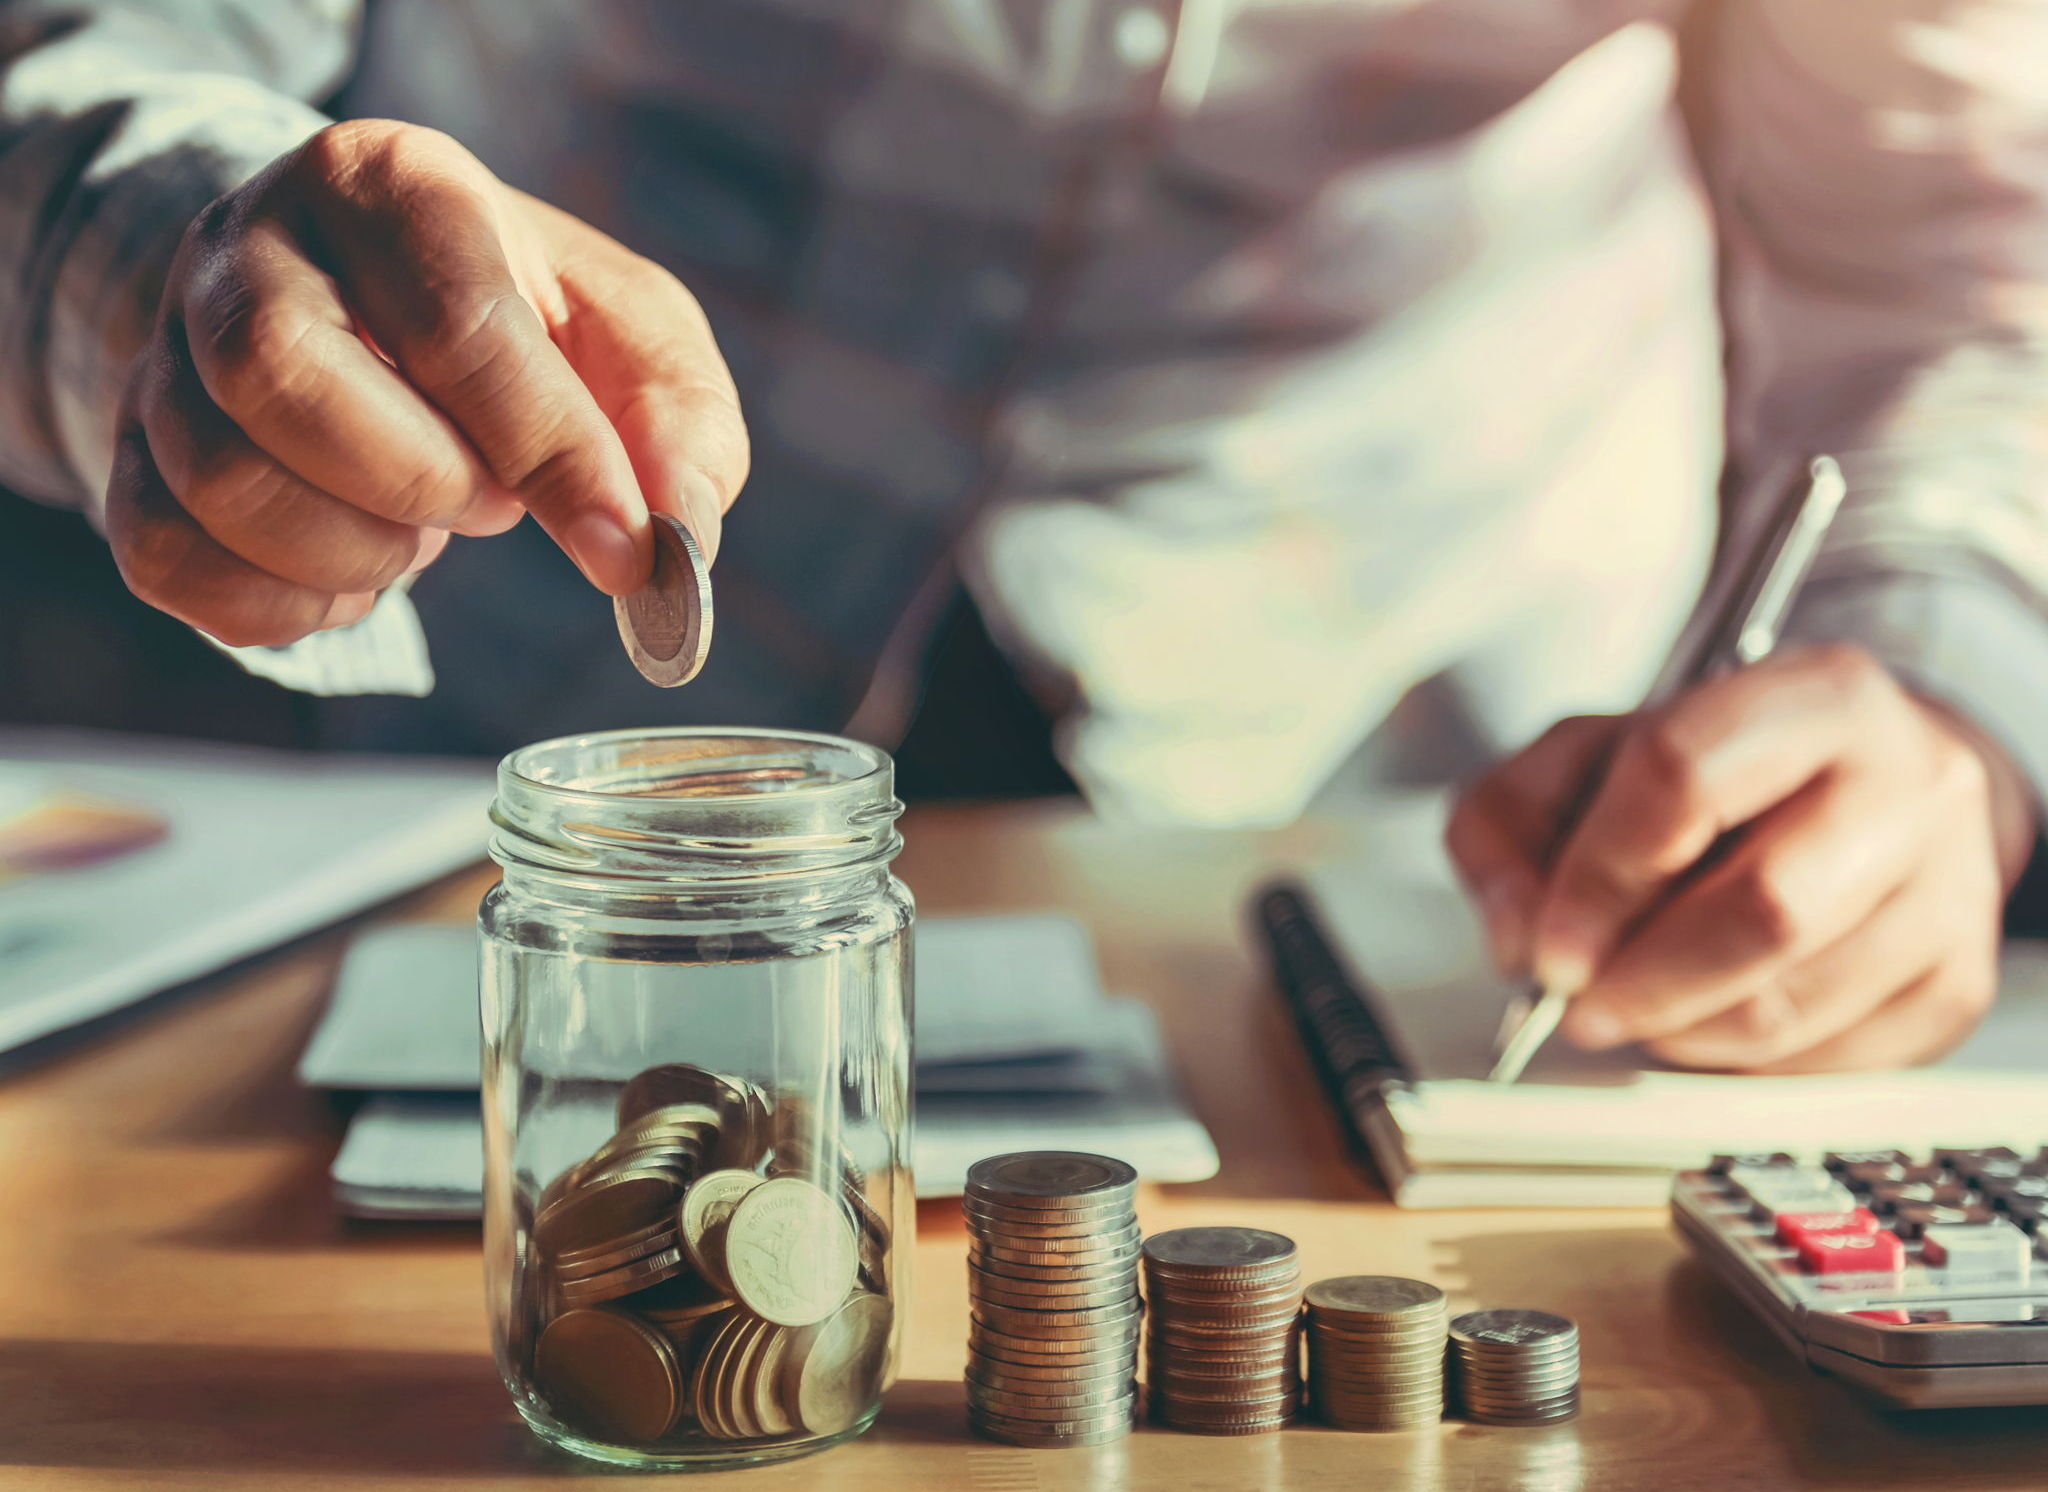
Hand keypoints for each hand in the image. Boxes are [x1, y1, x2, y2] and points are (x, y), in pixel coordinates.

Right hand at [106, 120, 747, 646]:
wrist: (366, 298)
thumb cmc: (519, 318)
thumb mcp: (627, 334)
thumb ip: (679, 427)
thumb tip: (678, 536)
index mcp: (391, 186)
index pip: (456, 325)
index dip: (550, 456)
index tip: (622, 548)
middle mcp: (250, 247)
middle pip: (286, 381)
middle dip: (424, 483)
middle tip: (488, 500)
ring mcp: (172, 349)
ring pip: (223, 481)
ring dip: (360, 551)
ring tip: (421, 525)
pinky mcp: (133, 449)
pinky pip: (172, 561)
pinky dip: (286, 607)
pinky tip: (351, 575)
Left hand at [1446, 644, 2034, 1072]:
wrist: (1862, 787)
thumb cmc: (1713, 774)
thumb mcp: (1583, 759)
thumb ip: (1510, 825)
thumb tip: (1516, 937)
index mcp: (1810, 693)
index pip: (1686, 776)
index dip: (1599, 879)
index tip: (1548, 952)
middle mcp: (1905, 779)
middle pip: (1764, 907)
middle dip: (1645, 978)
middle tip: (1581, 1005)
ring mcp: (1948, 885)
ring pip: (1793, 1001)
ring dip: (1682, 1028)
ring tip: (1635, 1006)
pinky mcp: (1956, 980)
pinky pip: (1828, 1059)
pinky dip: (1739, 1060)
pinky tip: (1704, 1019)